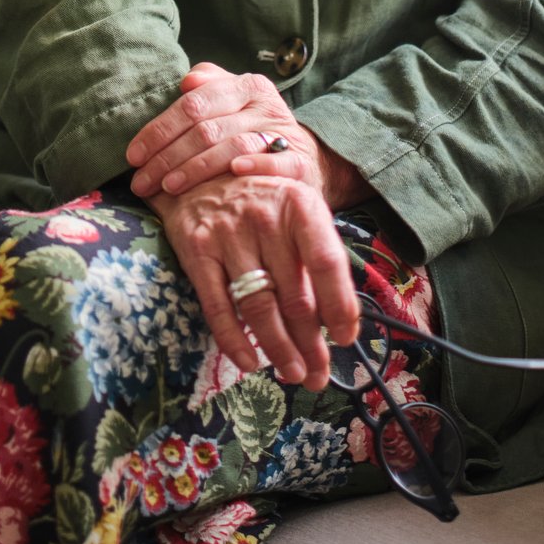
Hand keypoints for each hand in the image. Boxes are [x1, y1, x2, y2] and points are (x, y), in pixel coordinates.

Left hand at [127, 61, 327, 197]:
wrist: (309, 161)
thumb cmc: (256, 131)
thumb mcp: (235, 104)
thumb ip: (209, 87)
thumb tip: (186, 81)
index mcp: (247, 86)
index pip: (193, 105)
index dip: (159, 130)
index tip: (133, 155)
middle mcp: (266, 105)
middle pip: (207, 128)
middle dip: (167, 156)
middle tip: (141, 182)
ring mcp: (284, 133)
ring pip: (232, 146)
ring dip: (196, 168)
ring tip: (168, 187)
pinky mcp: (300, 162)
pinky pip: (275, 161)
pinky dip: (254, 164)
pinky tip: (232, 173)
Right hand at [147, 173, 358, 389]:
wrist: (200, 170)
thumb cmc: (262, 199)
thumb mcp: (296, 211)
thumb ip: (314, 257)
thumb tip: (337, 319)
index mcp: (300, 205)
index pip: (326, 261)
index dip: (339, 304)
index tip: (345, 338)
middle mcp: (265, 217)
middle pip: (294, 294)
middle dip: (310, 342)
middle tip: (319, 372)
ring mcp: (228, 233)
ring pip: (259, 306)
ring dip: (279, 347)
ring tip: (294, 373)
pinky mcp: (197, 249)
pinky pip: (217, 305)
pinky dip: (233, 339)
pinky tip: (248, 361)